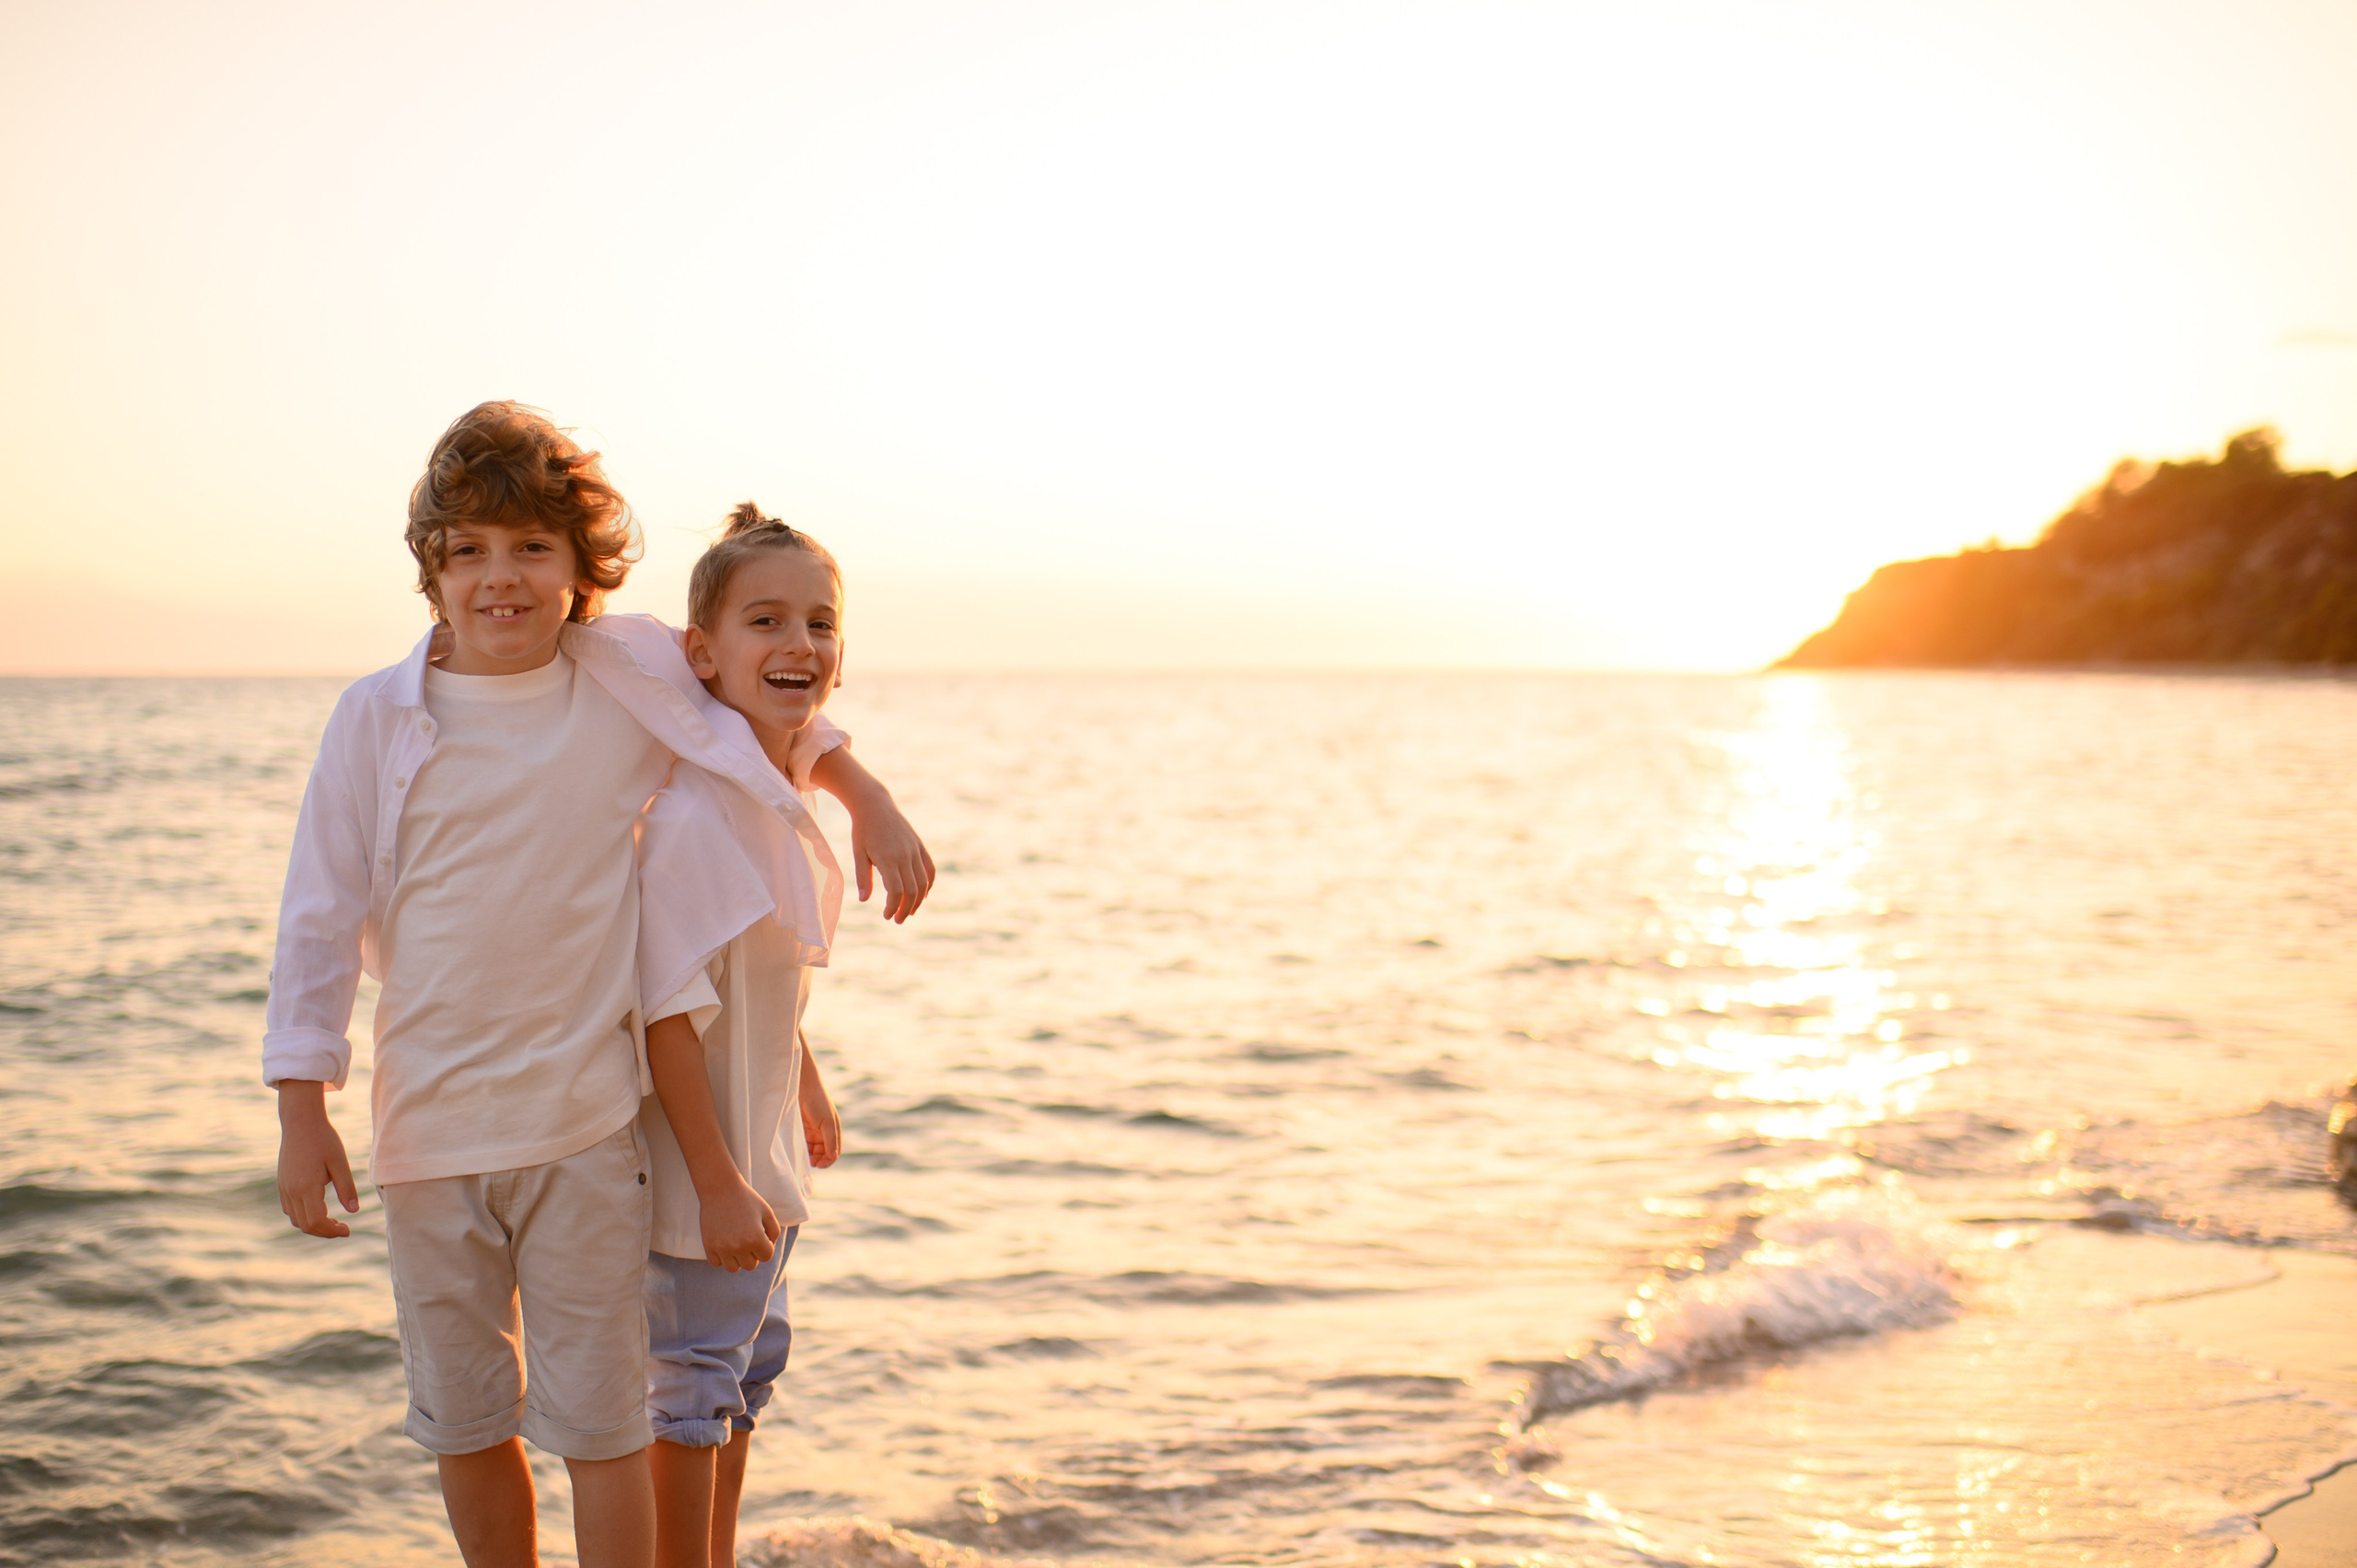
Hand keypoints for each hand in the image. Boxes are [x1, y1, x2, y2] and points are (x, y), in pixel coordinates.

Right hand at [276, 1081, 357, 1237]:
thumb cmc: (323, 1139)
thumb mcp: (340, 1162)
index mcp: (306, 1187)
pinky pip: (290, 1209)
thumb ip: (347, 1187)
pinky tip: (319, 1209)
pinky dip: (304, 1216)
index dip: (332, 1231)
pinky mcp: (282, 1184)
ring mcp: (284, 1188)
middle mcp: (292, 1191)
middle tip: (343, 1228)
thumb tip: (354, 1210)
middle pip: (305, 1225)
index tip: (348, 1230)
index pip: (317, 1221)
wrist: (300, 1122)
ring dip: (314, 1225)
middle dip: (325, 1232)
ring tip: (333, 1221)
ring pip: (296, 1219)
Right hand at [699, 1173, 780, 1271]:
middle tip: (747, 1237)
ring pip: (733, 1268)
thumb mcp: (767, 1212)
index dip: (765, 1246)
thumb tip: (768, 1249)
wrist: (720, 1189)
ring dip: (736, 1259)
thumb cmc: (747, 1199)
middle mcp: (739, 1246)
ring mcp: (722, 1248)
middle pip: (750, 1265)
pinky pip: (717, 1263)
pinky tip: (723, 1242)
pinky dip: (721, 1257)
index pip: (766, 1257)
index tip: (760, 1234)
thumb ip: (774, 1233)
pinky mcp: (708, 1246)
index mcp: (756, 1238)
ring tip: (736, 1242)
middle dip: (752, 1254)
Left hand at [800, 1073, 841, 1168]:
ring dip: (808, 1156)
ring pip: (811, 1151)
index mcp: (833, 1131)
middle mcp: (823, 1133)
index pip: (834, 1152)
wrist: (801, 1086)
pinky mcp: (800, 1129)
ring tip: (801, 1157)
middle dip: (817, 1160)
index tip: (819, 1165)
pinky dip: (800, 1149)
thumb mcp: (827, 1122)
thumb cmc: (817, 1102)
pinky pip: (802, 1144)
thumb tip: (834, 1157)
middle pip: (822, 1153)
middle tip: (809, 1163)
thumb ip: (830, 1140)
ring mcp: (812, 1131)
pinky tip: (796, 1150)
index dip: (828, 1160)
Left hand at [852, 797, 935, 922]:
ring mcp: (914, 850)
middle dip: (905, 909)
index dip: (893, 907)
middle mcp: (905, 855)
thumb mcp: (858, 854)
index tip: (886, 916)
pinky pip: (930, 870)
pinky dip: (928, 885)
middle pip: (912, 890)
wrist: (875, 805)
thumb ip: (862, 877)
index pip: (896, 891)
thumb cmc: (862, 830)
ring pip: (923, 882)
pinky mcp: (920, 846)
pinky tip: (921, 895)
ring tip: (908, 911)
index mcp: (888, 858)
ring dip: (918, 901)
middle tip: (897, 920)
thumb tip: (864, 900)